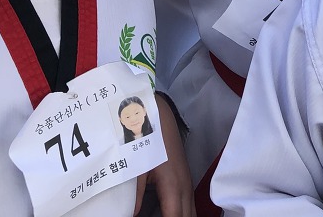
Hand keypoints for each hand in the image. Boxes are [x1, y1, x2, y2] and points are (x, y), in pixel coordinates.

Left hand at [134, 94, 192, 216]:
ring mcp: (187, 185)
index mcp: (174, 187)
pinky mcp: (185, 181)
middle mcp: (185, 189)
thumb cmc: (147, 138)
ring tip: (162, 216)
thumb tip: (131, 214)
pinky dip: (182, 215)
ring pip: (191, 214)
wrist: (159, 115)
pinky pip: (188, 207)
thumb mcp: (137, 166)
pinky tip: (168, 214)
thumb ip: (134, 194)